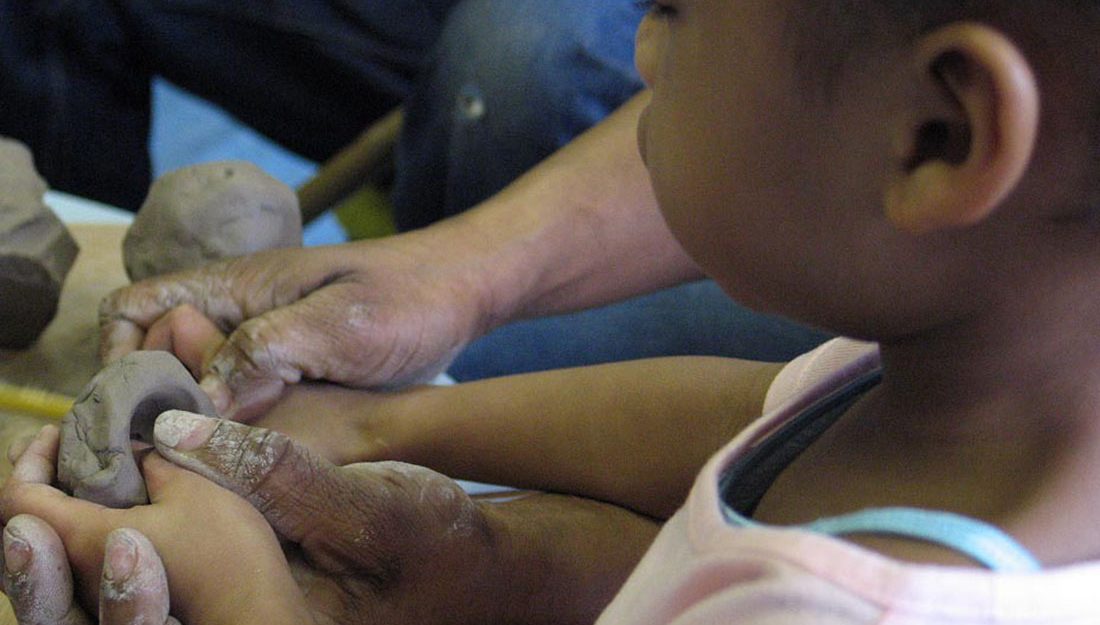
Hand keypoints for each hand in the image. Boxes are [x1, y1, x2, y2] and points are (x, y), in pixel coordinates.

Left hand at [0, 426, 309, 624]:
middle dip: (33, 484)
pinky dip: (72, 538)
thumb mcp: (194, 491)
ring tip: (73, 485)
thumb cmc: (225, 554)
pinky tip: (105, 519)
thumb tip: (130, 448)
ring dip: (49, 516)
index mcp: (84, 542)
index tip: (61, 432)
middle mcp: (75, 578)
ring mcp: (92, 599)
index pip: (19, 499)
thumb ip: (152, 463)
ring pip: (44, 559)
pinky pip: (72, 574)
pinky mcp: (115, 607)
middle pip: (17, 533)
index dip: (32, 458)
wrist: (256, 612)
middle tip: (58, 455)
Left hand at [3, 414, 657, 624]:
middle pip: (90, 624)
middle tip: (23, 485)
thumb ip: (279, 475)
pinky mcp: (234, 617)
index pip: (120, 599)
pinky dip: (108, 549)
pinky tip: (103, 501)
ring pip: (107, 618)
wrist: (481, 580)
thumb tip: (175, 433)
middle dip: (37, 554)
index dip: (58, 527)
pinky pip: (148, 597)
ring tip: (40, 491)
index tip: (48, 449)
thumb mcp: (375, 507)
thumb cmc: (437, 547)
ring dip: (61, 557)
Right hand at [98, 233, 488, 418]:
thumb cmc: (407, 297)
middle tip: (170, 450)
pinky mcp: (296, 369)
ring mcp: (268, 342)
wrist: (467, 291)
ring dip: (197, 416)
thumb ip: (263, 353)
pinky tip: (249, 453)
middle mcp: (241, 314)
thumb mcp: (334, 325)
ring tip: (206, 459)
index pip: (137, 308)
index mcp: (236, 288)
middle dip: (155, 398)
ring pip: (203, 381)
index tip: (137, 407)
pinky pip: (245, 396)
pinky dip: (235, 423)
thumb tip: (198, 401)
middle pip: (161, 353)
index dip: (119, 354)